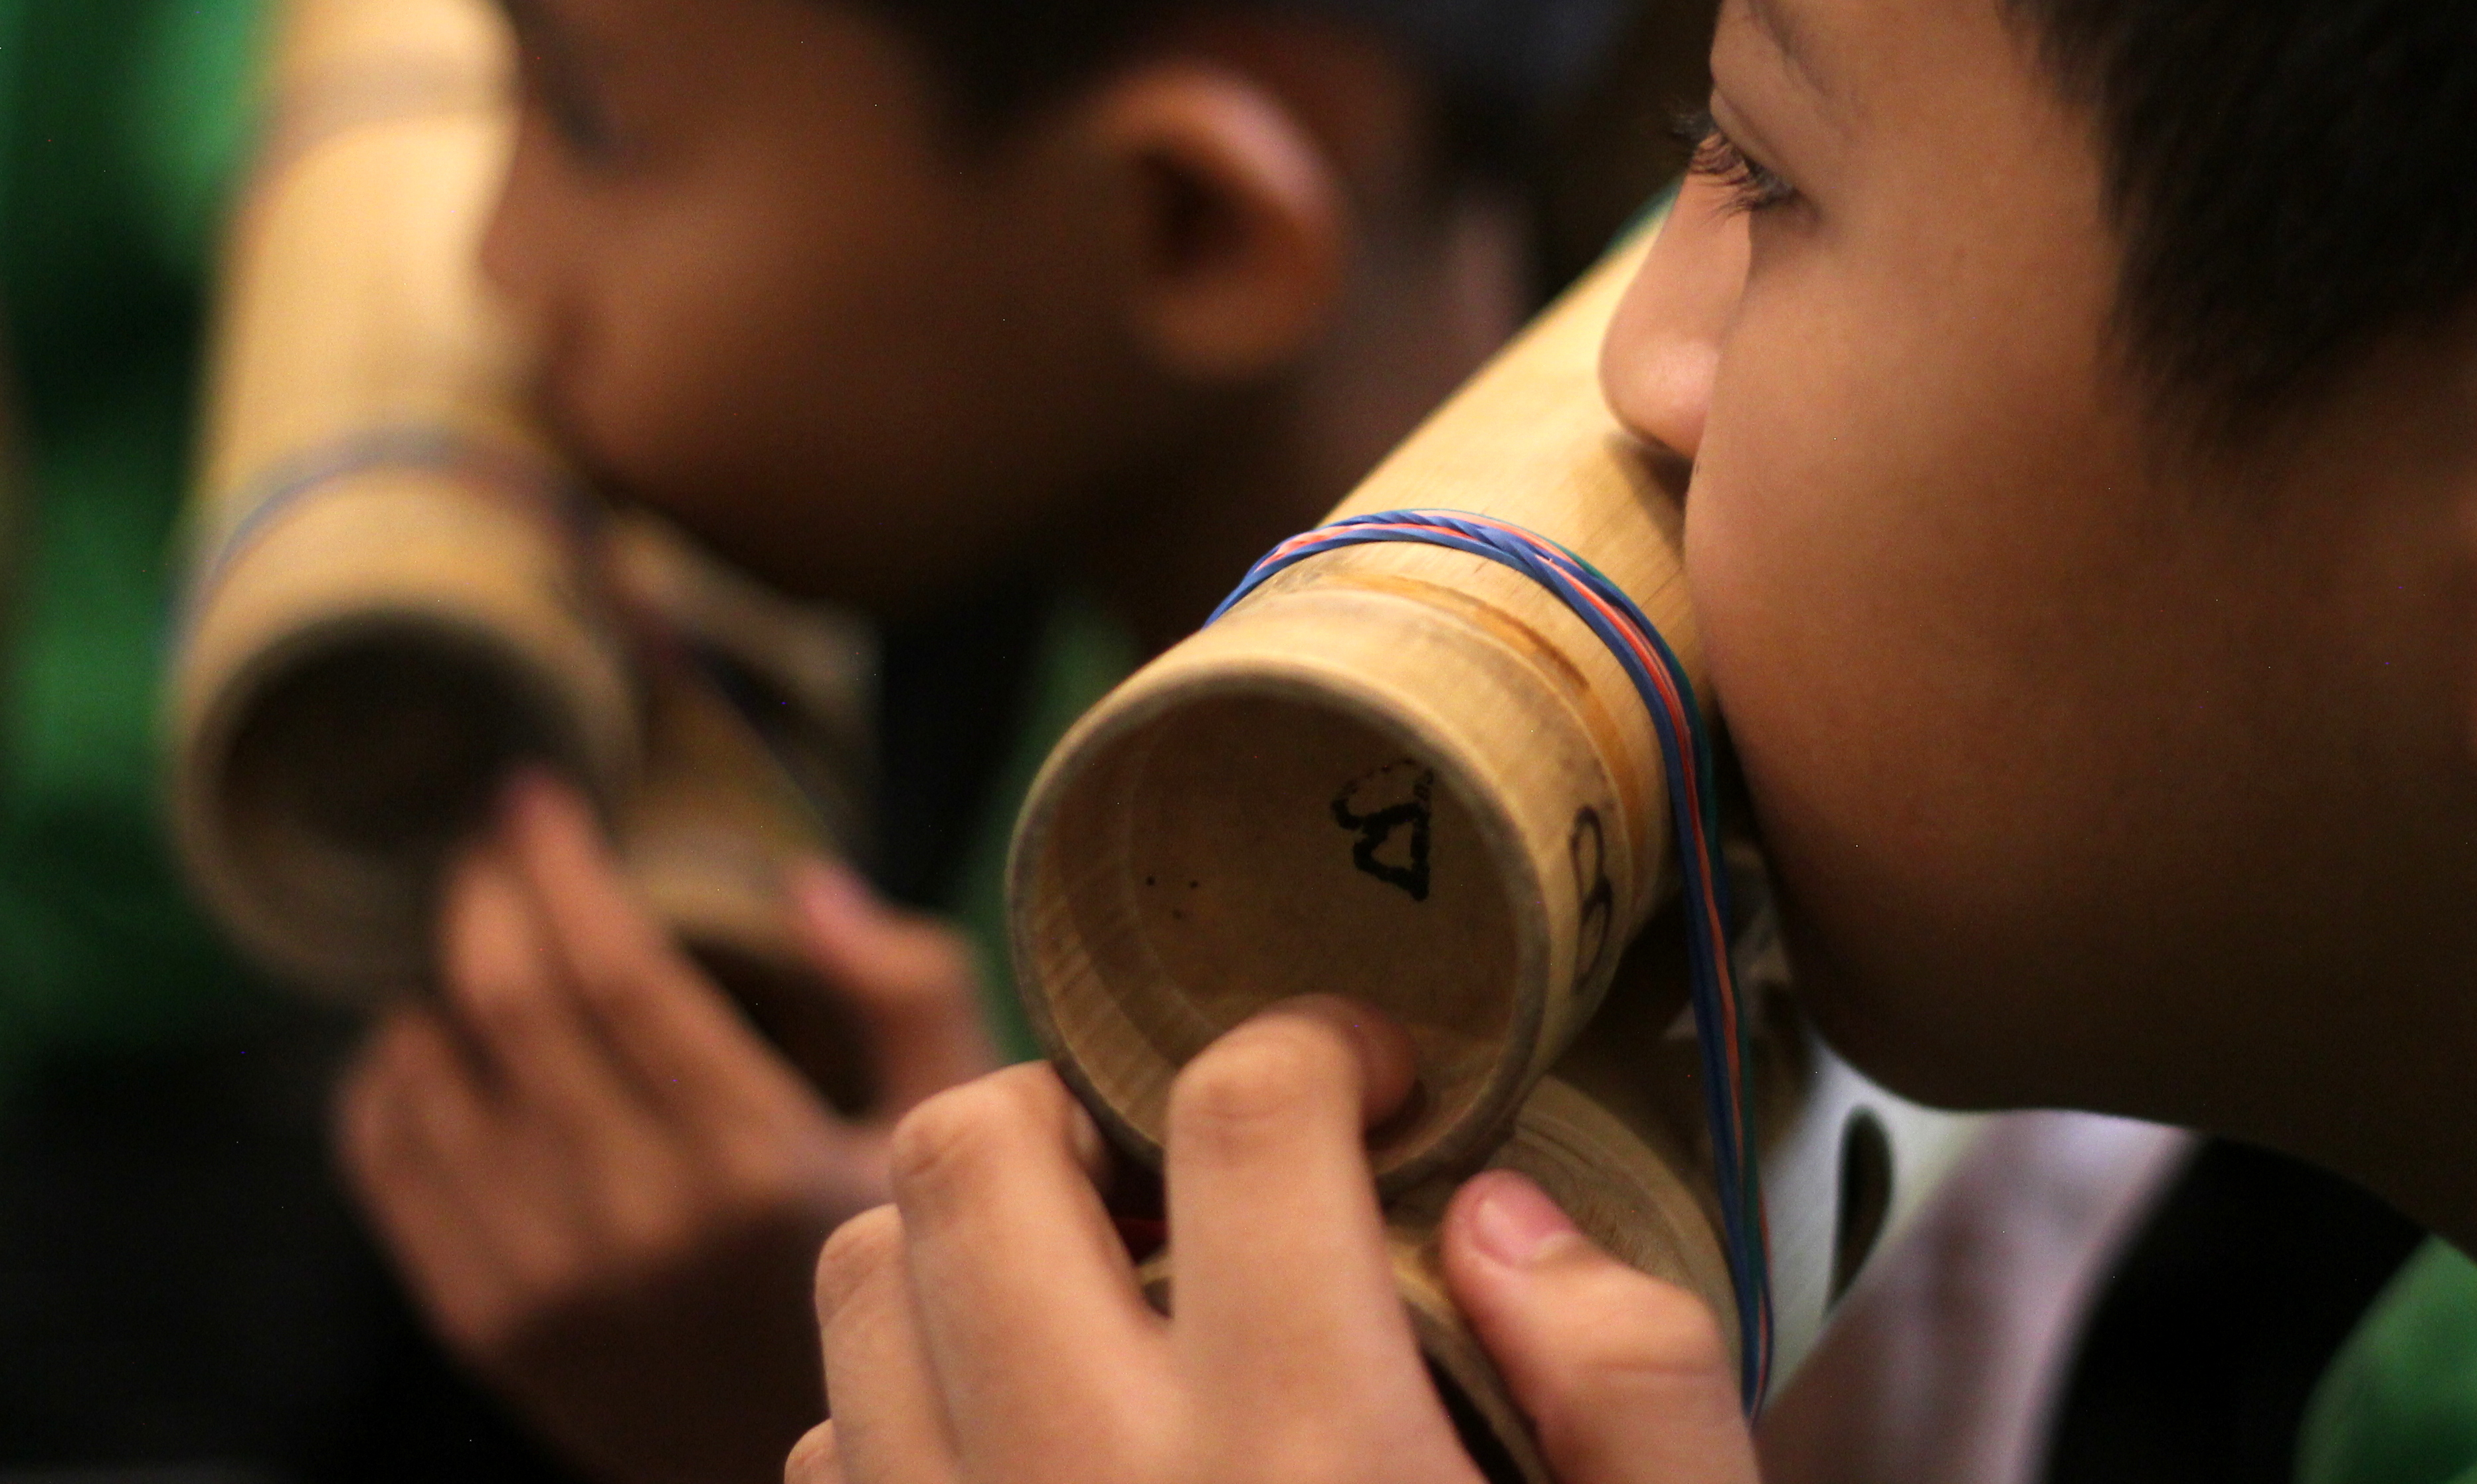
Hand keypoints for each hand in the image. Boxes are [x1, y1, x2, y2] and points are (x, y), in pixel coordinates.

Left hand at [338, 771, 1000, 1483]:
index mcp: (756, 1160)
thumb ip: (908, 991)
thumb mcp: (947, 1128)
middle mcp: (639, 1222)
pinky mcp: (488, 1329)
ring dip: (431, 985)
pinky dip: (383, 1085)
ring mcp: (549, 1283)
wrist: (820, 1469)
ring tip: (466, 939)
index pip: (617, 973)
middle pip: (510, 1009)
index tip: (536, 795)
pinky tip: (420, 1042)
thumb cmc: (892, 1270)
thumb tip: (804, 884)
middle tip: (491, 844)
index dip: (561, 868)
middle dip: (485, 899)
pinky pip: (390, 1171)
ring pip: (431, 1083)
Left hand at [795, 1003, 1760, 1483]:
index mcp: (1314, 1464)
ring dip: (969, 1238)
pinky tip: (1043, 1450)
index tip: (1374, 1084)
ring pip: (856, 1286)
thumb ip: (1641, 1380)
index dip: (1318, 1042)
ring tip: (1106, 1285)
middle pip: (969, 1154)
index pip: (1244, 1114)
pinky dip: (909, 1407)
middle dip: (1081, 1099)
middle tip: (1193, 1159)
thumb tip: (1503, 1210)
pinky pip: (828, 1465)